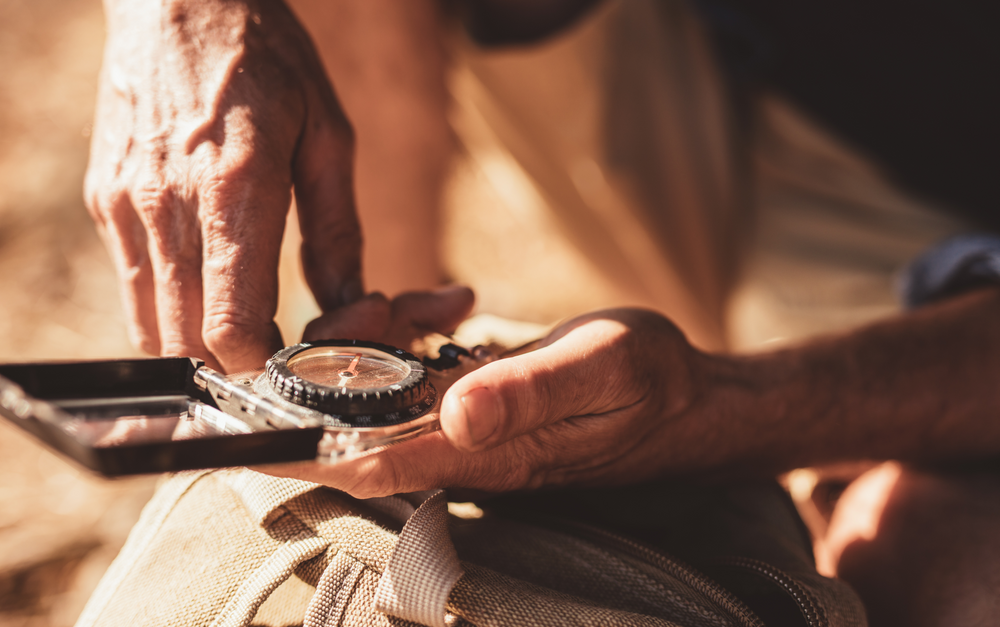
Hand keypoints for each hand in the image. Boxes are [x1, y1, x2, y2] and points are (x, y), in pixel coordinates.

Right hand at [85, 0, 359, 371]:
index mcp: (234, 188)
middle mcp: (164, 205)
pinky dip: (172, 310)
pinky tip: (210, 285)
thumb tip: (352, 305)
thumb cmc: (266, 57)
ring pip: (152, 329)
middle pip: (188, 344)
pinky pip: (134, 289)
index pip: (231, 326)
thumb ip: (337, 231)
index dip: (266, 365)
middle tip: (281, 346)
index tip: (298, 359)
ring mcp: (123, 206)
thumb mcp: (327, 136)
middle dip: (238, 364)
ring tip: (247, 321)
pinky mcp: (103, 202)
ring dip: (200, 345)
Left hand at [265, 308, 720, 497]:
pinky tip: (446, 304)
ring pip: (379, 390)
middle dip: (337, 361)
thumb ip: (530, 392)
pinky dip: (410, 329)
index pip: (368, 467)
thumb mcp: (603, 369)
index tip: (240, 434)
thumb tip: (456, 415)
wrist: (687, 400)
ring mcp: (465, 428)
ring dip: (376, 336)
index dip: (298, 455)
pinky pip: (410, 370)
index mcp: (484, 454)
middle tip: (373, 306)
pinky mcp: (472, 404)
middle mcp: (461, 450)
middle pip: (358, 423)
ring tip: (429, 299)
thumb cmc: (653, 386)